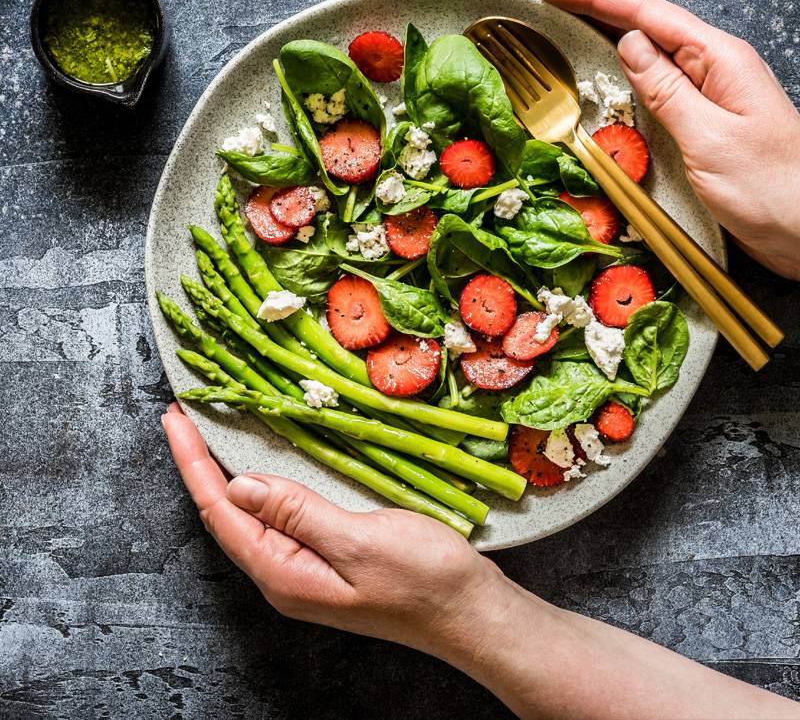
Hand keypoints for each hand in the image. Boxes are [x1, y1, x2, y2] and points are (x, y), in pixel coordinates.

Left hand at [162, 403, 799, 718]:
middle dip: (201, 464)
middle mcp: (285, 573)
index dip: (193, 462)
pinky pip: (281, 517)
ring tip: (211, 434)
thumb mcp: (358, 541)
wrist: (472, 614)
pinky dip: (265, 483)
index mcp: (283, 572)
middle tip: (185, 417)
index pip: (221, 510)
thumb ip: (297, 512)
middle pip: (227, 514)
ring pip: (252, 514)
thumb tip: (238, 485)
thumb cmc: (424, 579)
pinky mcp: (327, 559)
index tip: (174, 419)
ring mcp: (306, 569)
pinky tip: (267, 466)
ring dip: (229, 472)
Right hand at [522, 0, 799, 279]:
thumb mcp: (710, 138)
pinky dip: (615, 74)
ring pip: (641, 53)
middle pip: (641, 24)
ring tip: (555, 23)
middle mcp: (710, 69)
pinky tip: (595, 72)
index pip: (646, 13)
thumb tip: (628, 45)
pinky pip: (648, 88)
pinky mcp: (694, 123)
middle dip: (587, 6)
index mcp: (718, 60)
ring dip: (597, 36)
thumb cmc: (771, 189)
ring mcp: (702, 95)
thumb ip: (667, 90)